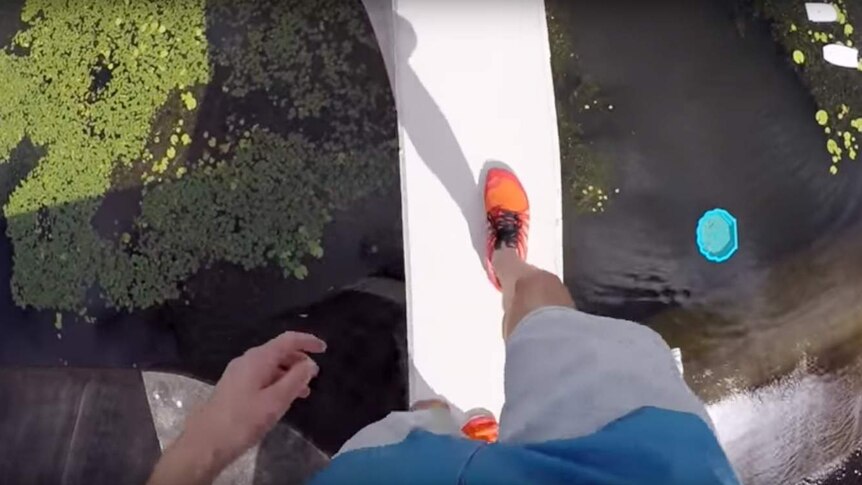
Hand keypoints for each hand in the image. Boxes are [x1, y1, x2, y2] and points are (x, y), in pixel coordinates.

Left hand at [148, 331, 325, 484]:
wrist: (206, 442)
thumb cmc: (243, 420)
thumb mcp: (276, 401)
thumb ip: (295, 380)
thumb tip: (309, 363)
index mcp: (258, 359)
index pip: (287, 340)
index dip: (307, 341)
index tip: (324, 349)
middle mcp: (247, 360)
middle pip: (278, 351)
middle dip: (299, 359)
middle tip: (315, 374)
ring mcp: (238, 373)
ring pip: (270, 366)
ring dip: (289, 373)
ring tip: (304, 390)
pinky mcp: (234, 387)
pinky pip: (262, 376)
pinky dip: (277, 382)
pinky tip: (283, 398)